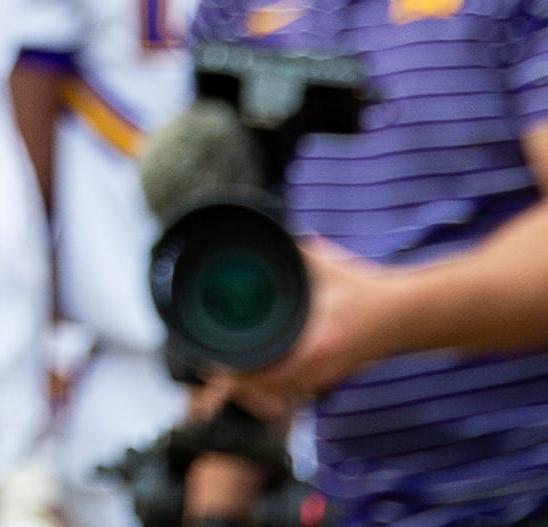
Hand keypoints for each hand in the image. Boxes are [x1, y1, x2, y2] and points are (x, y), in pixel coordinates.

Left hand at [217, 239, 402, 417]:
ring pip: (286, 395)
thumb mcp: (327, 265)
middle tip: (219, 363)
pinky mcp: (335, 376)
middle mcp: (322, 368)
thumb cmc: (366, 289)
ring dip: (261, 387)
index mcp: (316, 344)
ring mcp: (330, 376)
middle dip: (244, 383)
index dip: (240, 374)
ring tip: (235, 367)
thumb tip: (264, 228)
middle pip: (272, 393)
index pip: (270, 376)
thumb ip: (294, 250)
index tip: (217, 360)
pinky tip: (263, 370)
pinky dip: (280, 385)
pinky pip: (300, 390)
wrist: (407, 313)